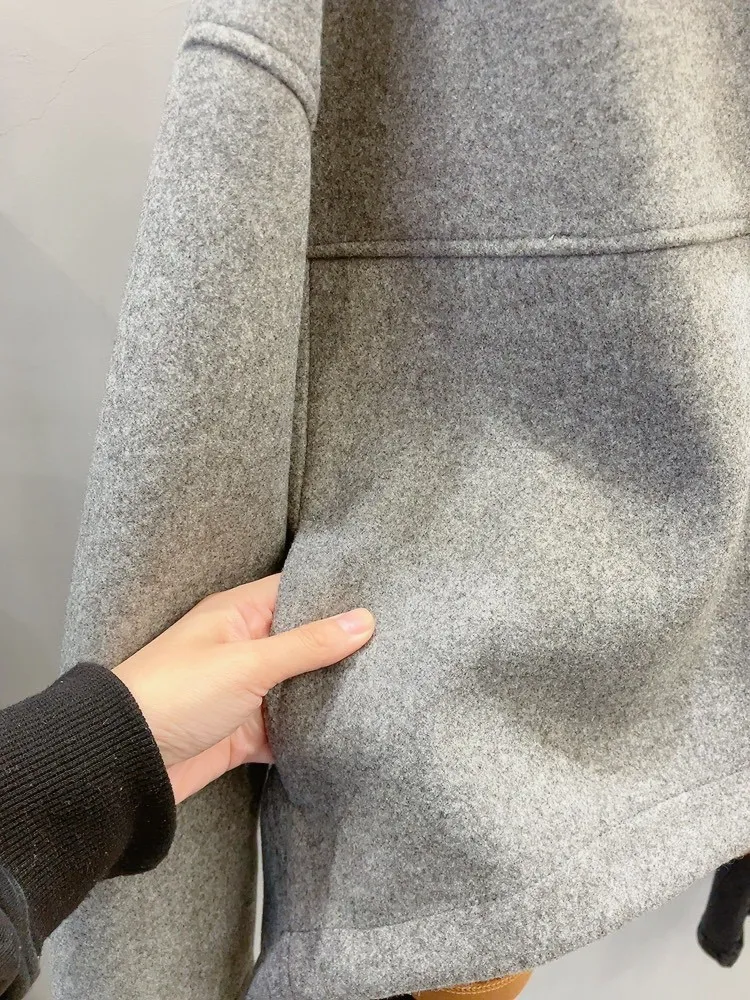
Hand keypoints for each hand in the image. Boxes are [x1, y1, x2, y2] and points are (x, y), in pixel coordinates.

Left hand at [113, 574, 374, 803]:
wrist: (124, 763)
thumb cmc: (173, 694)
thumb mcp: (248, 662)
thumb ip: (308, 644)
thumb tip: (362, 621)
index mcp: (238, 614)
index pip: (296, 591)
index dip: (336, 594)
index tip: (381, 599)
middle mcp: (244, 648)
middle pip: (304, 641)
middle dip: (341, 648)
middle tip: (396, 646)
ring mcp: (245, 692)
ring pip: (300, 687)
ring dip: (330, 693)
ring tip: (386, 687)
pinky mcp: (245, 733)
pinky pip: (289, 729)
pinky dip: (312, 733)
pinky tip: (348, 732)